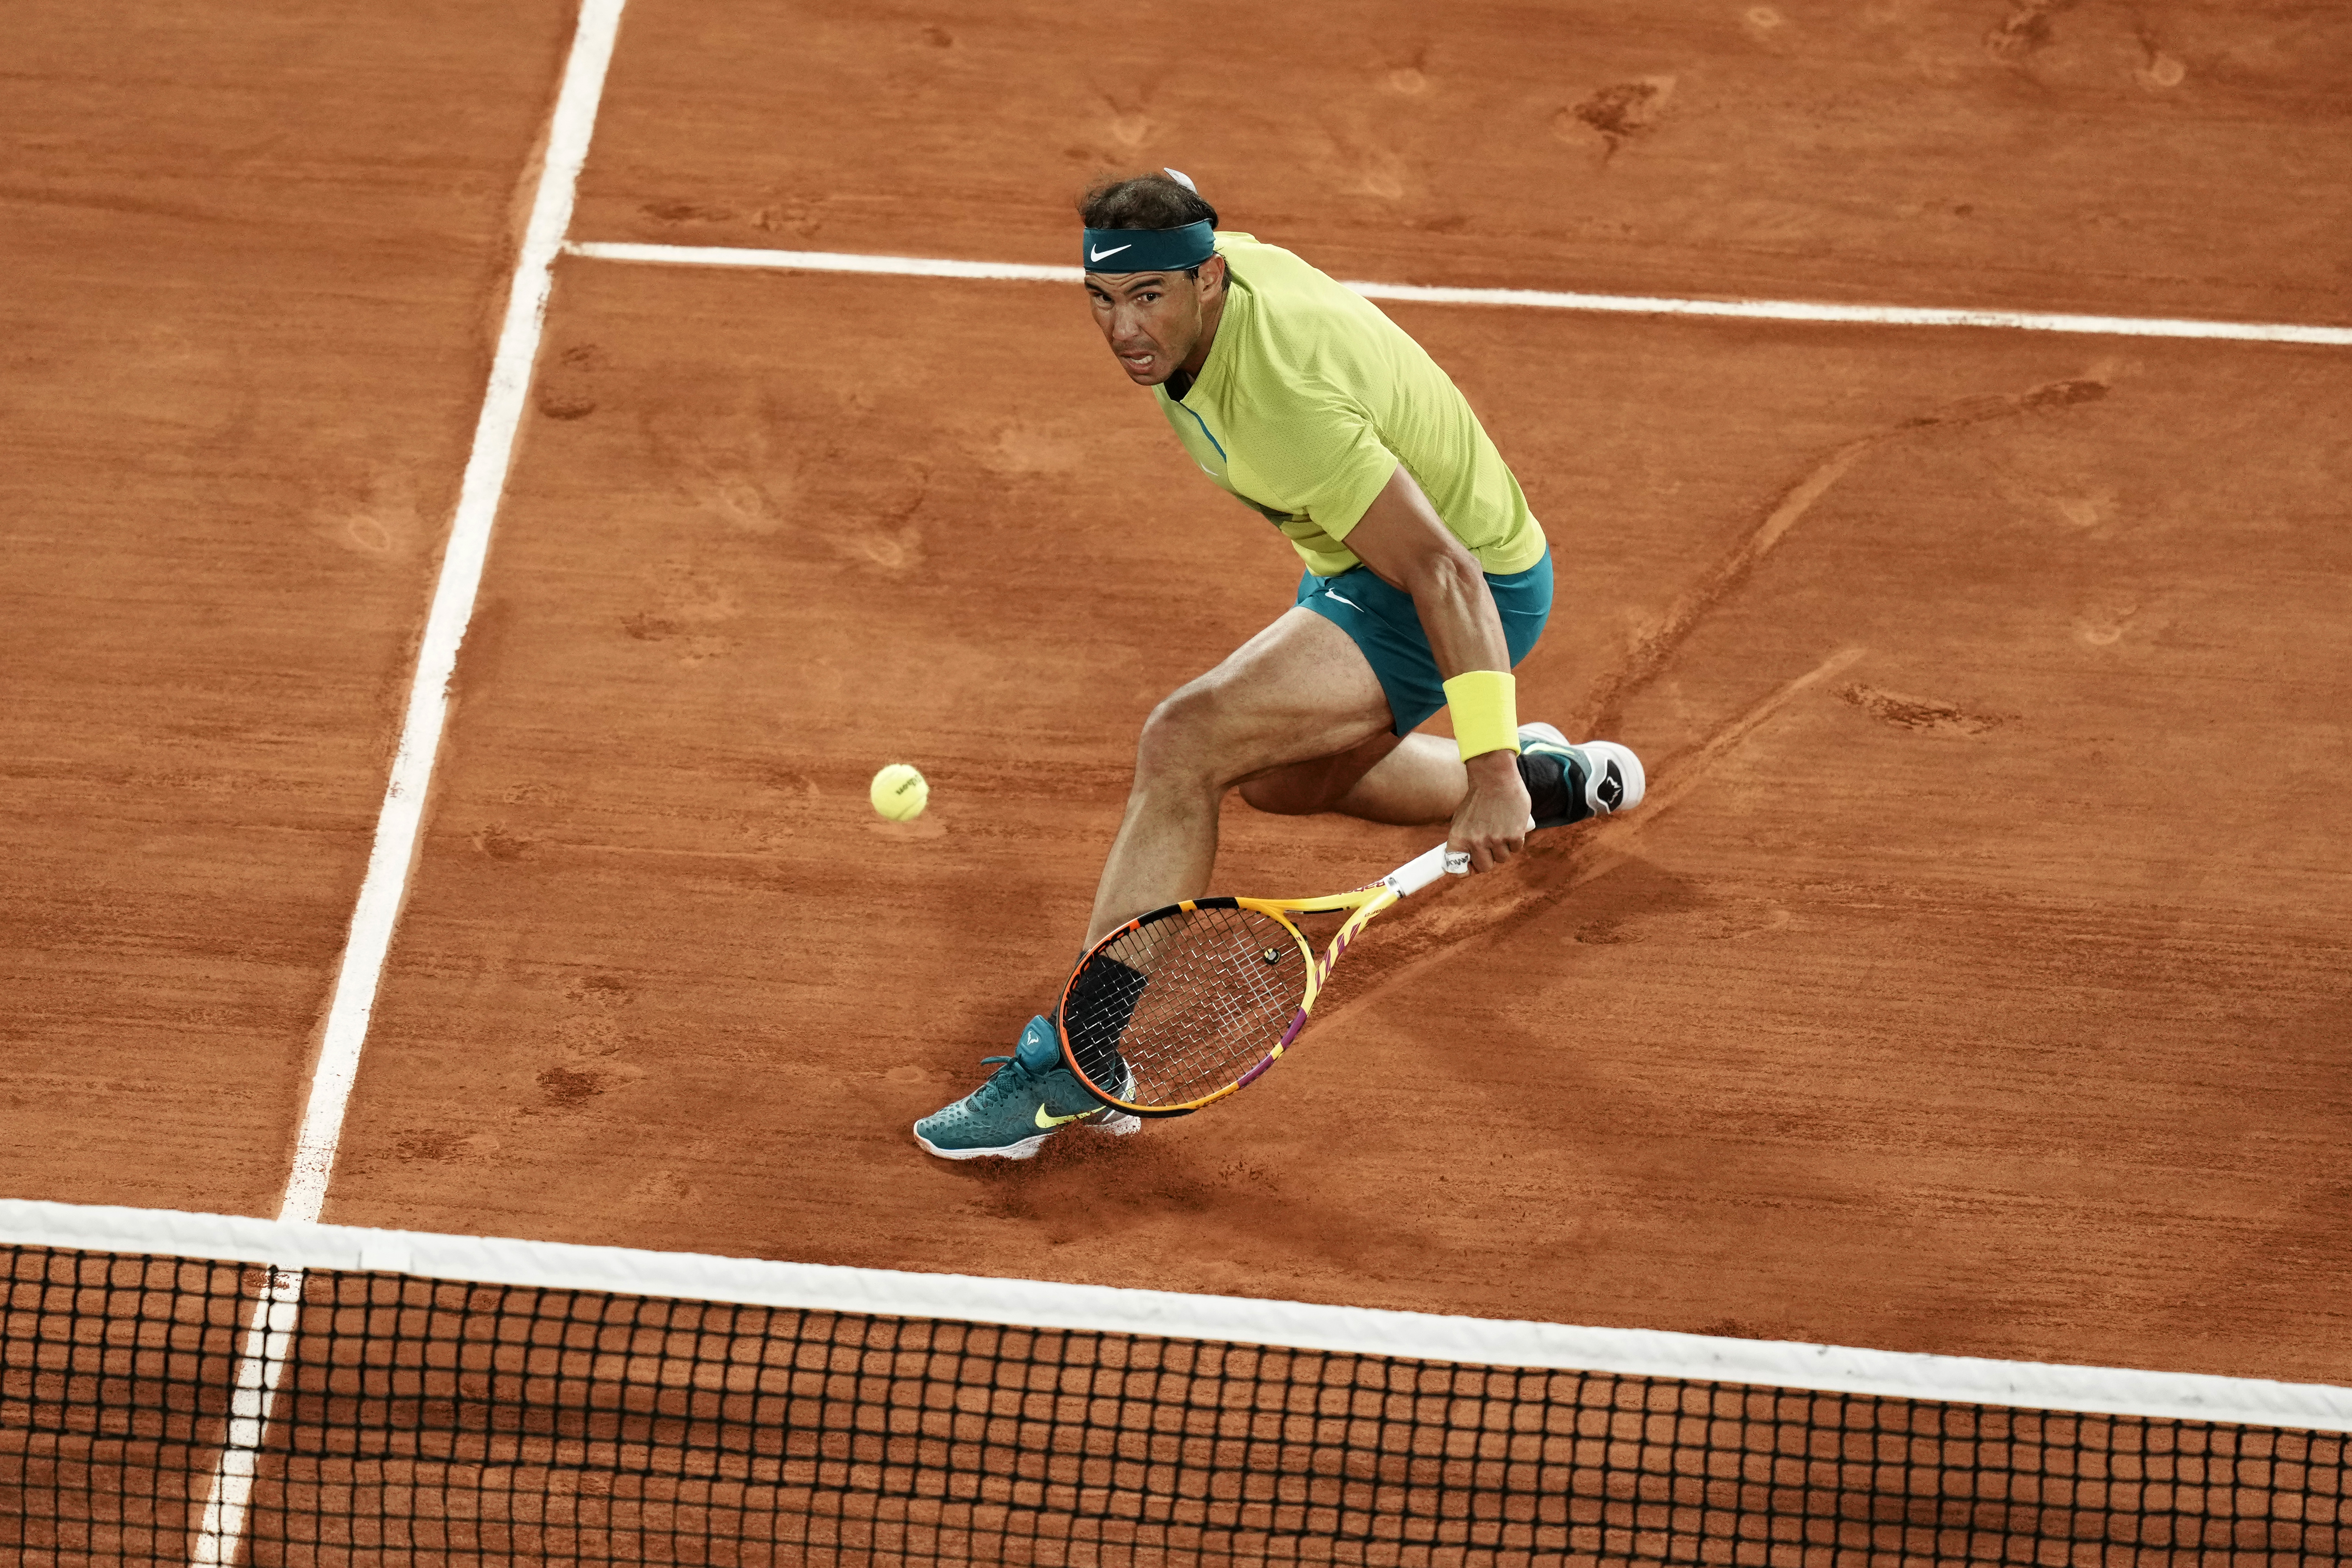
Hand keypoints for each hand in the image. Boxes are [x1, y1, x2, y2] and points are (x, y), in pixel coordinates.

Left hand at [1448, 750, 1530, 872]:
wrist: (1495, 778)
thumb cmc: (1477, 799)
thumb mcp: (1461, 819)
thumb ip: (1463, 840)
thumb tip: (1466, 861)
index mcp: (1458, 838)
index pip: (1458, 869)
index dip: (1466, 871)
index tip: (1470, 867)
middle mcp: (1476, 841)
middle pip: (1485, 867)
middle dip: (1489, 859)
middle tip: (1491, 846)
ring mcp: (1496, 839)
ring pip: (1503, 859)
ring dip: (1504, 848)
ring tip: (1501, 830)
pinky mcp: (1514, 835)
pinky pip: (1516, 849)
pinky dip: (1515, 840)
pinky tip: (1512, 826)